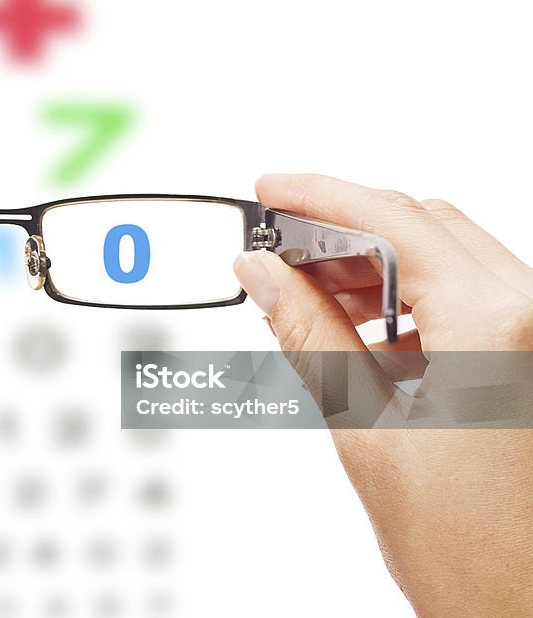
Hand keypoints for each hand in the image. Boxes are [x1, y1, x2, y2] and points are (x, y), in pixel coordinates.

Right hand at [234, 174, 532, 615]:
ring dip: (371, 264)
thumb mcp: (365, 429)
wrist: (521, 607)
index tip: (270, 190)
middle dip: (341, 228)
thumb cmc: (468, 548)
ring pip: (444, 257)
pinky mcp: (528, 356)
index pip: (395, 221)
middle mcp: (531, 316)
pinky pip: (465, 296)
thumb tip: (261, 273)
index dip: (320, 196)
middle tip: (272, 245)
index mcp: (495, 324)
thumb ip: (308, 333)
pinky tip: (356, 327)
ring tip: (302, 289)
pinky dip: (404, 297)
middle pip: (424, 227)